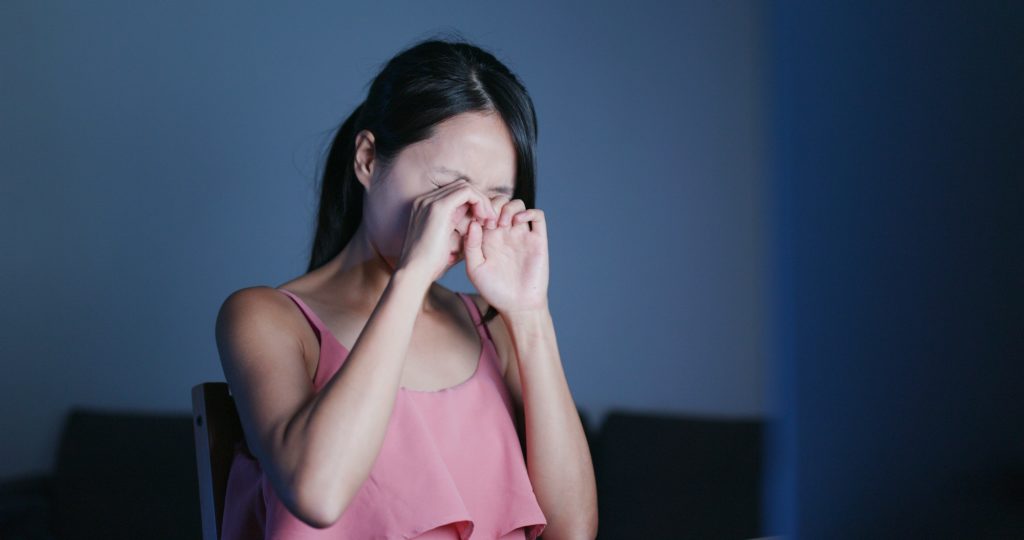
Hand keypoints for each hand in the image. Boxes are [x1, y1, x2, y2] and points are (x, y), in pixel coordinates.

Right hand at [397, 179, 497, 283]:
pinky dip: (480, 202)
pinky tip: (484, 218)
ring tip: (488, 220)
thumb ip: (458, 228)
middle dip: (480, 201)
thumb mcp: (447, 242)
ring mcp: (430, 201)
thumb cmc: (431, 264)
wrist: (415, 272)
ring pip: (466, 187)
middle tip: (490, 220)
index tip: (484, 222)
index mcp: (426, 207)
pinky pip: (467, 192)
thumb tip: (476, 222)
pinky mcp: (439, 207)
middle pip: (461, 187)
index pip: (455, 194)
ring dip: (482, 201)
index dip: (473, 204)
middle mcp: (426, 200)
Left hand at [462, 196, 548, 313]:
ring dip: (510, 207)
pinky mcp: (538, 240)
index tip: (476, 219)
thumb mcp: (475, 269)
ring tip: (503, 223)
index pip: (483, 210)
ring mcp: (522, 235)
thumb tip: (473, 223)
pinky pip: (538, 216)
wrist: (518, 306)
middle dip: (493, 204)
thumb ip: (470, 246)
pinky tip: (519, 221)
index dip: (478, 208)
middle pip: (500, 202)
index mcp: (487, 237)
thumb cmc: (494, 291)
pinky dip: (529, 211)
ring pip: (518, 205)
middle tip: (489, 220)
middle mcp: (505, 233)